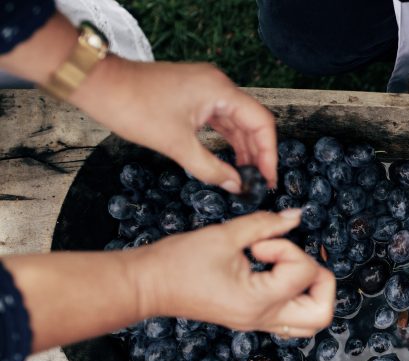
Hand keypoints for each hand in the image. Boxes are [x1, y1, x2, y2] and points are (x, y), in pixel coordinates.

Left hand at [71, 57, 277, 191]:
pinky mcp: (193, 95)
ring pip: (236, 122)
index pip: (261, 123)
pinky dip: (226, 140)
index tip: (268, 178)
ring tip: (246, 176)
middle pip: (252, 122)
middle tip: (260, 182)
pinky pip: (220, 119)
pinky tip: (228, 159)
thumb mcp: (176, 145)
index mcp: (220, 91)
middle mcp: (218, 86)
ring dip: (242, 148)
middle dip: (258, 153)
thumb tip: (236, 186)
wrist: (97, 84)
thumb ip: (211, 168)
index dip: (269, 153)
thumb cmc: (132, 106)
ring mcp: (205, 89)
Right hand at [131, 210, 334, 335]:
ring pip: (311, 321)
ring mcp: (259, 323)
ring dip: (311, 291)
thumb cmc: (178, 262)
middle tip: (294, 258)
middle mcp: (263, 318)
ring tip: (286, 266)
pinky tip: (275, 274)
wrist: (147, 286)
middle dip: (320, 279)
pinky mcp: (253, 320)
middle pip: (322, 313)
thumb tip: (296, 216)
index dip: (289, 249)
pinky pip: (292, 318)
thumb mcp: (224, 236)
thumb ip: (265, 225)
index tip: (260, 243)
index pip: (305, 273)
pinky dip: (296, 297)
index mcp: (258, 301)